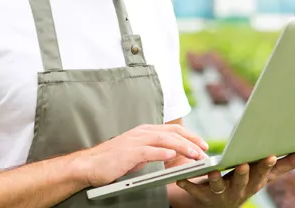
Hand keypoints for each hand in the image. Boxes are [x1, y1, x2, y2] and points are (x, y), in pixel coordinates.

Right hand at [75, 124, 209, 186]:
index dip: (190, 135)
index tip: (203, 144)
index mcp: (145, 131)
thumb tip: (172, 154)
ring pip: (164, 140)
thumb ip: (154, 151)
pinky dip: (161, 152)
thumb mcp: (138, 154)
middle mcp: (142, 132)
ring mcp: (135, 141)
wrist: (90, 165)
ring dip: (182, 147)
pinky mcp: (128, 152)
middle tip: (205, 151)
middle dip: (191, 141)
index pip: (173, 130)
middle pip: (172, 133)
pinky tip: (172, 155)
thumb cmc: (113, 161)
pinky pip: (148, 151)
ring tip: (195, 154)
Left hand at [175, 150, 294, 206]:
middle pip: (245, 180)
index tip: (272, 155)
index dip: (268, 165)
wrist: (213, 202)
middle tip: (248, 162)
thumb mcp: (264, 172)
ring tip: (215, 170)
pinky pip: (194, 189)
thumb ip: (286, 163)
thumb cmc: (243, 180)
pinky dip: (188, 183)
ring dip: (218, 179)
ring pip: (220, 186)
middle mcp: (241, 190)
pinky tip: (182, 177)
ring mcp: (221, 194)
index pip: (266, 172)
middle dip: (247, 172)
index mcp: (256, 181)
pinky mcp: (202, 196)